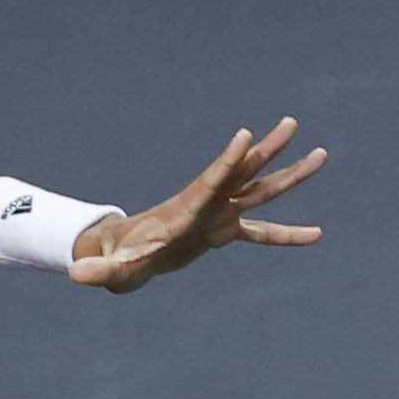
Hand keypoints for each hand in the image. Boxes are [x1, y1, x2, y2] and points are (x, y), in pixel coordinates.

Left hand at [69, 117, 326, 294]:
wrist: (125, 255)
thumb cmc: (119, 260)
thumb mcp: (110, 269)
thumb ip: (97, 270)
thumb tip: (74, 274)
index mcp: (186, 211)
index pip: (211, 182)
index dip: (228, 160)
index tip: (246, 135)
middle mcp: (208, 206)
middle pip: (243, 174)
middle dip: (267, 152)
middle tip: (292, 124)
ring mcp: (219, 216)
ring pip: (260, 192)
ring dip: (290, 176)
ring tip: (323, 154)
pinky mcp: (224, 233)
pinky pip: (261, 234)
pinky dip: (287, 236)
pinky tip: (316, 235)